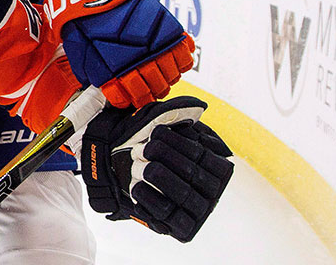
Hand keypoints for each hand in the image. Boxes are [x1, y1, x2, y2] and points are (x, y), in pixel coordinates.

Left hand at [46, 0, 193, 107]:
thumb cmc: (89, 13)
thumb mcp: (77, 45)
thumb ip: (87, 69)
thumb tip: (97, 85)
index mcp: (111, 68)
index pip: (126, 98)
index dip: (128, 99)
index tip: (127, 95)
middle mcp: (136, 61)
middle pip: (153, 90)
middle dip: (150, 90)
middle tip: (146, 85)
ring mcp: (155, 47)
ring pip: (170, 77)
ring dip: (165, 78)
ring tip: (158, 72)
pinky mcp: (170, 32)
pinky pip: (184, 57)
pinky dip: (181, 61)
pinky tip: (171, 58)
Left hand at [81, 96, 232, 241]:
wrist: (119, 166)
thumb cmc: (146, 140)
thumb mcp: (162, 120)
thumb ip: (180, 111)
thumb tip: (198, 108)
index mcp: (216, 164)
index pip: (204, 154)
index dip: (180, 144)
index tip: (156, 134)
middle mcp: (212, 190)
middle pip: (194, 174)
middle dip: (165, 158)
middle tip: (142, 148)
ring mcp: (197, 210)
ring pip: (183, 196)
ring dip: (158, 177)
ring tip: (139, 166)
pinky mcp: (180, 227)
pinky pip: (168, 216)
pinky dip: (150, 201)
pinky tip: (135, 187)